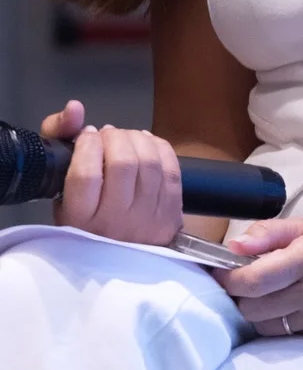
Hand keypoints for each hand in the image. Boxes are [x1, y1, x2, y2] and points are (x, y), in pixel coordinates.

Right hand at [41, 100, 182, 244]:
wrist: (122, 260)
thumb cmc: (87, 223)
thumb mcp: (63, 195)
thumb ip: (64, 148)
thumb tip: (74, 108)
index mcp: (81, 220)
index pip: (85, 175)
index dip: (88, 146)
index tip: (88, 136)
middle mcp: (116, 220)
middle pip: (122, 163)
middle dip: (115, 138)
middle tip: (108, 136)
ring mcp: (148, 216)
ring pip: (149, 162)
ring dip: (136, 139)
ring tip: (125, 139)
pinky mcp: (172, 211)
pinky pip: (171, 168)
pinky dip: (158, 147)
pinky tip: (146, 144)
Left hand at [219, 215, 302, 338]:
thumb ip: (269, 233)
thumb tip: (233, 248)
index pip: (252, 280)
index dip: (228, 280)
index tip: (221, 273)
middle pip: (253, 309)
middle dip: (243, 297)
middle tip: (249, 284)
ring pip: (267, 327)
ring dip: (262, 312)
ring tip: (275, 295)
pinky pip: (291, 336)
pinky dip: (286, 323)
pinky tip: (300, 307)